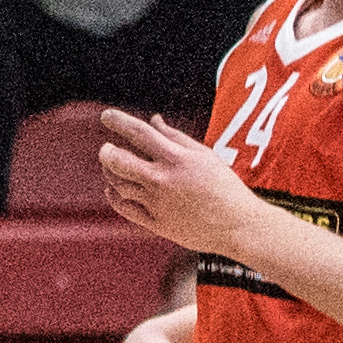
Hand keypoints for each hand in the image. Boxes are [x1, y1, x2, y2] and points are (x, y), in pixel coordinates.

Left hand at [93, 111, 263, 259]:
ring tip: (111, 166)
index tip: (106, 116)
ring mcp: (158, 203)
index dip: (118, 121)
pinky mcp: (157, 224)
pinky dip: (114, 197)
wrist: (238, 226)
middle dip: (106, 152)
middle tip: (105, 148)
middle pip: (119, 161)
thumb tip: (153, 120)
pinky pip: (126, 209)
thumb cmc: (224, 187)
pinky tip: (113, 189)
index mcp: (177, 159)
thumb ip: (176, 137)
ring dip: (110, 173)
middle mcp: (163, 180)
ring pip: (119, 184)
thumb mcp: (204, 155)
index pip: (139, 133)